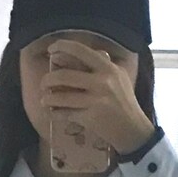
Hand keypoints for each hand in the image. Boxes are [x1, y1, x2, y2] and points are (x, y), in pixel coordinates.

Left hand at [42, 39, 154, 157]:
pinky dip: (55, 114)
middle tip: (44, 83)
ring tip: (44, 99)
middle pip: (65, 76)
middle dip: (48, 79)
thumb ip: (101, 64)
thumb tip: (75, 54)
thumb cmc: (125, 101)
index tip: (51, 51)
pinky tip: (52, 113)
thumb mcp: (119, 76)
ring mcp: (95, 101)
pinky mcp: (90, 118)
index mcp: (108, 68)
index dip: (62, 47)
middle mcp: (101, 82)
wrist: (133, 129)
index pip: (80, 51)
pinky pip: (66, 114)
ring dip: (48, 99)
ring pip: (62, 97)